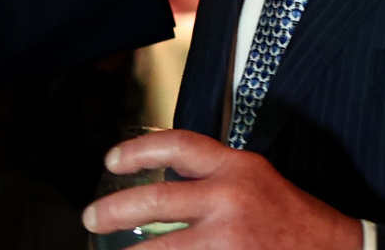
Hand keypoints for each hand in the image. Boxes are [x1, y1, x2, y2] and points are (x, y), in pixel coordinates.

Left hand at [82, 130, 361, 249]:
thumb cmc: (292, 217)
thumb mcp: (253, 177)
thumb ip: (211, 174)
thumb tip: (162, 179)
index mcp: (235, 168)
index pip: (176, 145)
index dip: (138, 150)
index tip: (112, 161)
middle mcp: (230, 200)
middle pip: (156, 200)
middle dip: (114, 210)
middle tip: (91, 218)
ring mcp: (231, 241)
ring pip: (164, 247)